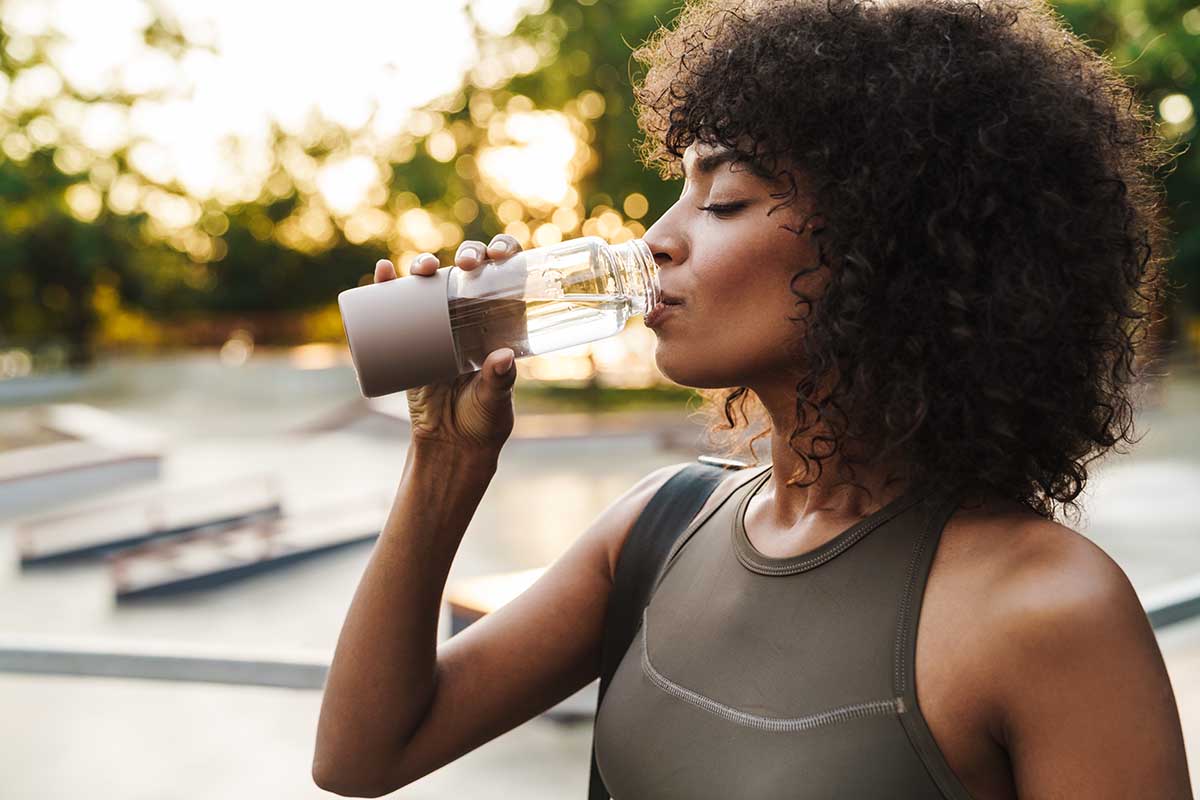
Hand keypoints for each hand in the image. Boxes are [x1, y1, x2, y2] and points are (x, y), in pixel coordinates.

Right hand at [376, 234, 524, 453]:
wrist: (450, 445)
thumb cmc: (484, 421)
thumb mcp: (496, 401)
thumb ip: (499, 381)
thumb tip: (503, 357)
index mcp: (499, 323)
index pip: (505, 277)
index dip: (502, 253)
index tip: (498, 254)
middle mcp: (470, 317)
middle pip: (469, 271)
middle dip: (467, 255)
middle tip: (466, 264)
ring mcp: (438, 326)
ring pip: (432, 283)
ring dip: (424, 264)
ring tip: (421, 268)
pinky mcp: (408, 341)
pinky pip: (395, 308)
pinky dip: (386, 287)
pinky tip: (383, 271)